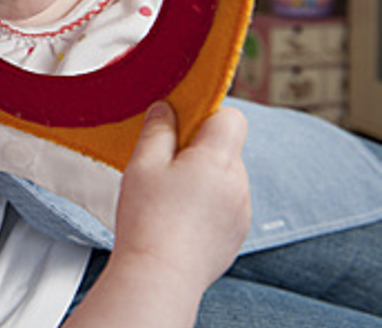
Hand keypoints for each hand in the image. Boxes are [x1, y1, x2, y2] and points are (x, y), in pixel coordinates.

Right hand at [64, 102, 249, 327]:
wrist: (160, 276)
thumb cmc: (149, 220)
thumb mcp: (143, 164)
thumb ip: (158, 130)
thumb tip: (166, 109)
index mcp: (218, 160)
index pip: (231, 117)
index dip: (206, 115)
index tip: (179, 126)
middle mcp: (239, 184)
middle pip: (225, 148)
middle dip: (198, 150)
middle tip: (164, 167)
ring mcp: (242, 212)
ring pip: (225, 178)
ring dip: (203, 179)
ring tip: (169, 199)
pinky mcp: (237, 235)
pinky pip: (226, 205)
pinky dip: (207, 205)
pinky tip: (179, 220)